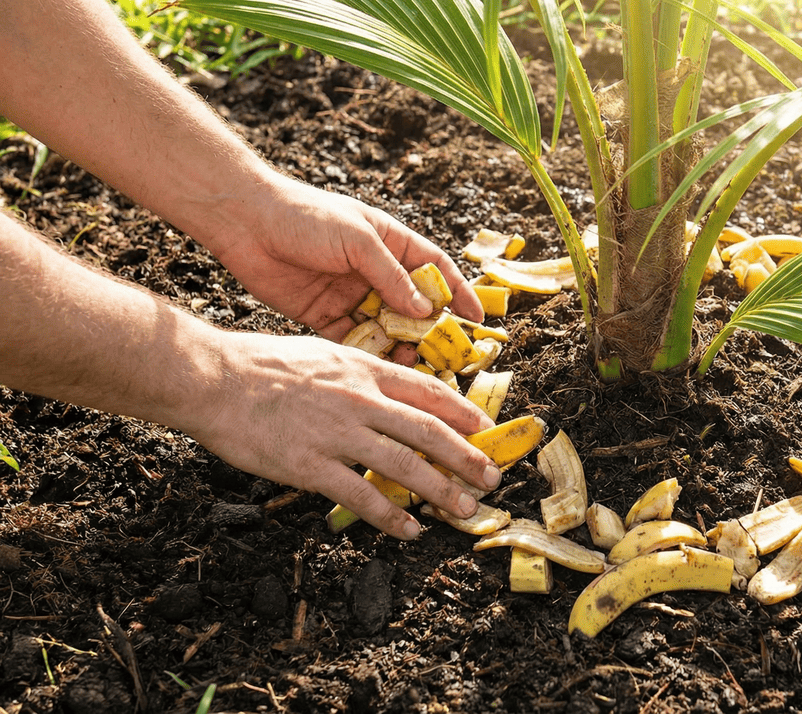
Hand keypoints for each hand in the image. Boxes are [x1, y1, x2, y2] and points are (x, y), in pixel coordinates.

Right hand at [188, 331, 499, 539]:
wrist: (212, 378)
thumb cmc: (261, 364)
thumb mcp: (323, 353)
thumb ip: (359, 373)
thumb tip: (390, 392)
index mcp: (363, 369)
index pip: (427, 391)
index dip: (463, 412)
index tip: (486, 430)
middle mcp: (359, 399)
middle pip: (428, 431)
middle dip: (467, 457)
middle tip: (493, 478)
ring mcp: (336, 433)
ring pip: (404, 465)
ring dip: (441, 490)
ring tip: (465, 509)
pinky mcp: (310, 465)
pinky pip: (360, 495)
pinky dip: (390, 516)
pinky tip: (409, 529)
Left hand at [209, 177, 482, 340]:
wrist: (244, 221)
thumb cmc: (305, 216)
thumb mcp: (357, 240)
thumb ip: (391, 276)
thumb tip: (425, 310)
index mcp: (391, 242)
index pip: (436, 269)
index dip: (458, 293)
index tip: (477, 320)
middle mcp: (375, 270)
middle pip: (414, 304)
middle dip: (432, 330)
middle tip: (448, 355)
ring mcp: (351, 294)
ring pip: (387, 326)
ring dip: (401, 345)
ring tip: (414, 364)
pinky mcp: (324, 314)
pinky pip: (354, 339)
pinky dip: (368, 353)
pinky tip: (380, 367)